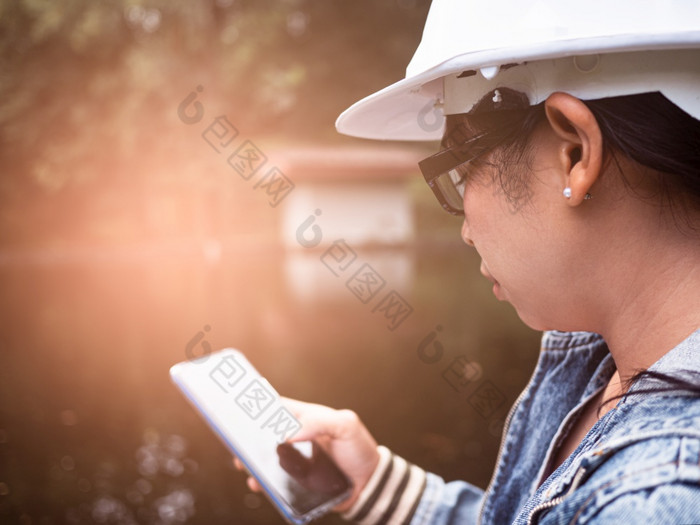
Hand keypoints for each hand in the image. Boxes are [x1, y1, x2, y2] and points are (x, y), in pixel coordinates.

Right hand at [234, 397, 379, 511]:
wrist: (369, 485)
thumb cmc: (358, 449)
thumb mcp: (346, 425)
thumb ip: (320, 421)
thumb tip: (288, 433)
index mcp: (305, 418)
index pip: (276, 407)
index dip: (256, 406)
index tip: (237, 409)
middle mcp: (296, 437)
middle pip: (263, 434)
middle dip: (246, 436)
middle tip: (235, 441)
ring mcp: (293, 459)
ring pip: (264, 457)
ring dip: (251, 460)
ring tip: (244, 464)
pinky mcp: (294, 481)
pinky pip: (272, 480)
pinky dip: (261, 482)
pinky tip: (257, 483)